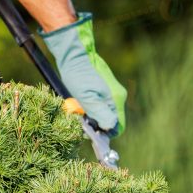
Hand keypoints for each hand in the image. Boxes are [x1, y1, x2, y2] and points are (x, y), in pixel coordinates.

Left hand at [40, 12, 127, 135]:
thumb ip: (99, 112)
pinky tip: (81, 106)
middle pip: (111, 121)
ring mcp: (113, 92)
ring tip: (79, 113)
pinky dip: (92, 110)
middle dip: (98, 126)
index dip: (106, 134)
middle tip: (82, 124)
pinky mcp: (105, 89)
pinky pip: (102, 106)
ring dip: (93, 118)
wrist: (75, 57)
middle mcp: (118, 96)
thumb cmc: (78, 76)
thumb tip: (110, 127)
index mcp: (115, 99)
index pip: (118, 126)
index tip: (92, 135)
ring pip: (106, 114)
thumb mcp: (85, 97)